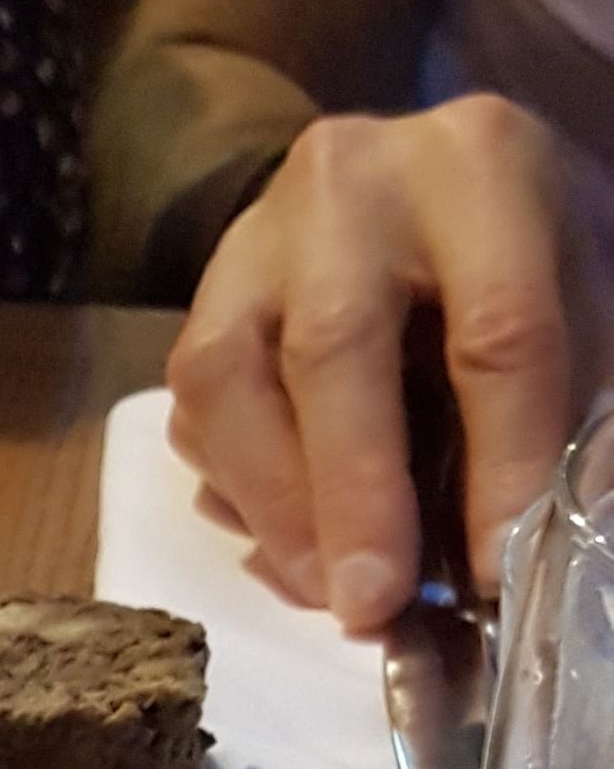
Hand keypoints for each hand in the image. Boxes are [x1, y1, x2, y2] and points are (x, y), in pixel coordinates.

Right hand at [164, 96, 583, 628]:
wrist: (430, 185)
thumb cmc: (525, 255)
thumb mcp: (584, 301)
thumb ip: (573, 406)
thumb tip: (530, 546)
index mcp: (482, 166)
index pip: (496, 326)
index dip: (499, 458)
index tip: (496, 569)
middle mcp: (352, 181)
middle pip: (334, 344)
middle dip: (352, 492)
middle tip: (371, 602)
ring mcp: (258, 233)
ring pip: (228, 376)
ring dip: (275, 505)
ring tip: (325, 590)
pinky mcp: (205, 292)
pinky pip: (194, 407)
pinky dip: (239, 490)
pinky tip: (292, 543)